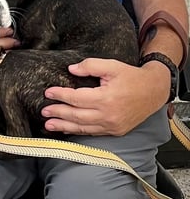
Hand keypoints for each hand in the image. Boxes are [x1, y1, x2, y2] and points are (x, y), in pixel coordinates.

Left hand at [42, 58, 168, 136]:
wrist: (154, 91)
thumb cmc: (132, 78)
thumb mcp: (112, 66)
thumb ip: (90, 66)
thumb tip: (71, 69)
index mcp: (106, 98)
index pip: (76, 98)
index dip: (61, 95)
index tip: (48, 93)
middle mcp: (108, 115)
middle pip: (76, 116)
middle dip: (58, 113)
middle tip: (44, 111)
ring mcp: (112, 126)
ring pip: (83, 127)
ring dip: (64, 126)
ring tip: (49, 125)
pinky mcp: (115, 131)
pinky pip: (92, 132)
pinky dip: (78, 131)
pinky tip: (67, 129)